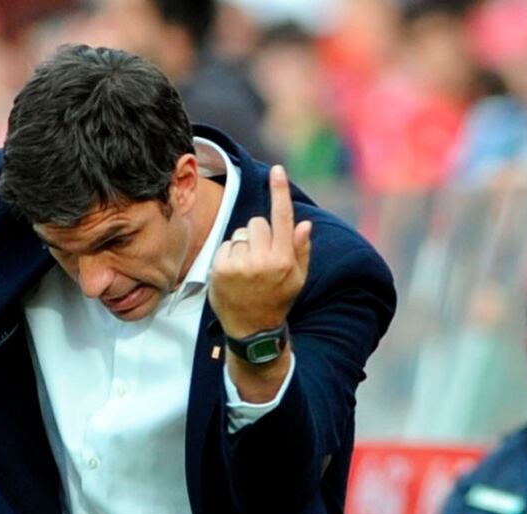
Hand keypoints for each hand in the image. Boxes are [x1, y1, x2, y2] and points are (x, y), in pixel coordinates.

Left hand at [209, 165, 310, 337]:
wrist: (251, 330)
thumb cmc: (276, 300)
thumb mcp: (296, 279)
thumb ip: (301, 250)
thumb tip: (304, 224)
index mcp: (285, 259)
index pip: (283, 218)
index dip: (280, 191)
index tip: (277, 170)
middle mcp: (264, 260)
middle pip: (258, 223)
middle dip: (258, 234)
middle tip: (259, 259)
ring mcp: (241, 264)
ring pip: (240, 233)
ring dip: (242, 245)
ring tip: (245, 270)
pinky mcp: (221, 268)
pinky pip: (226, 245)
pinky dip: (228, 255)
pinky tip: (233, 274)